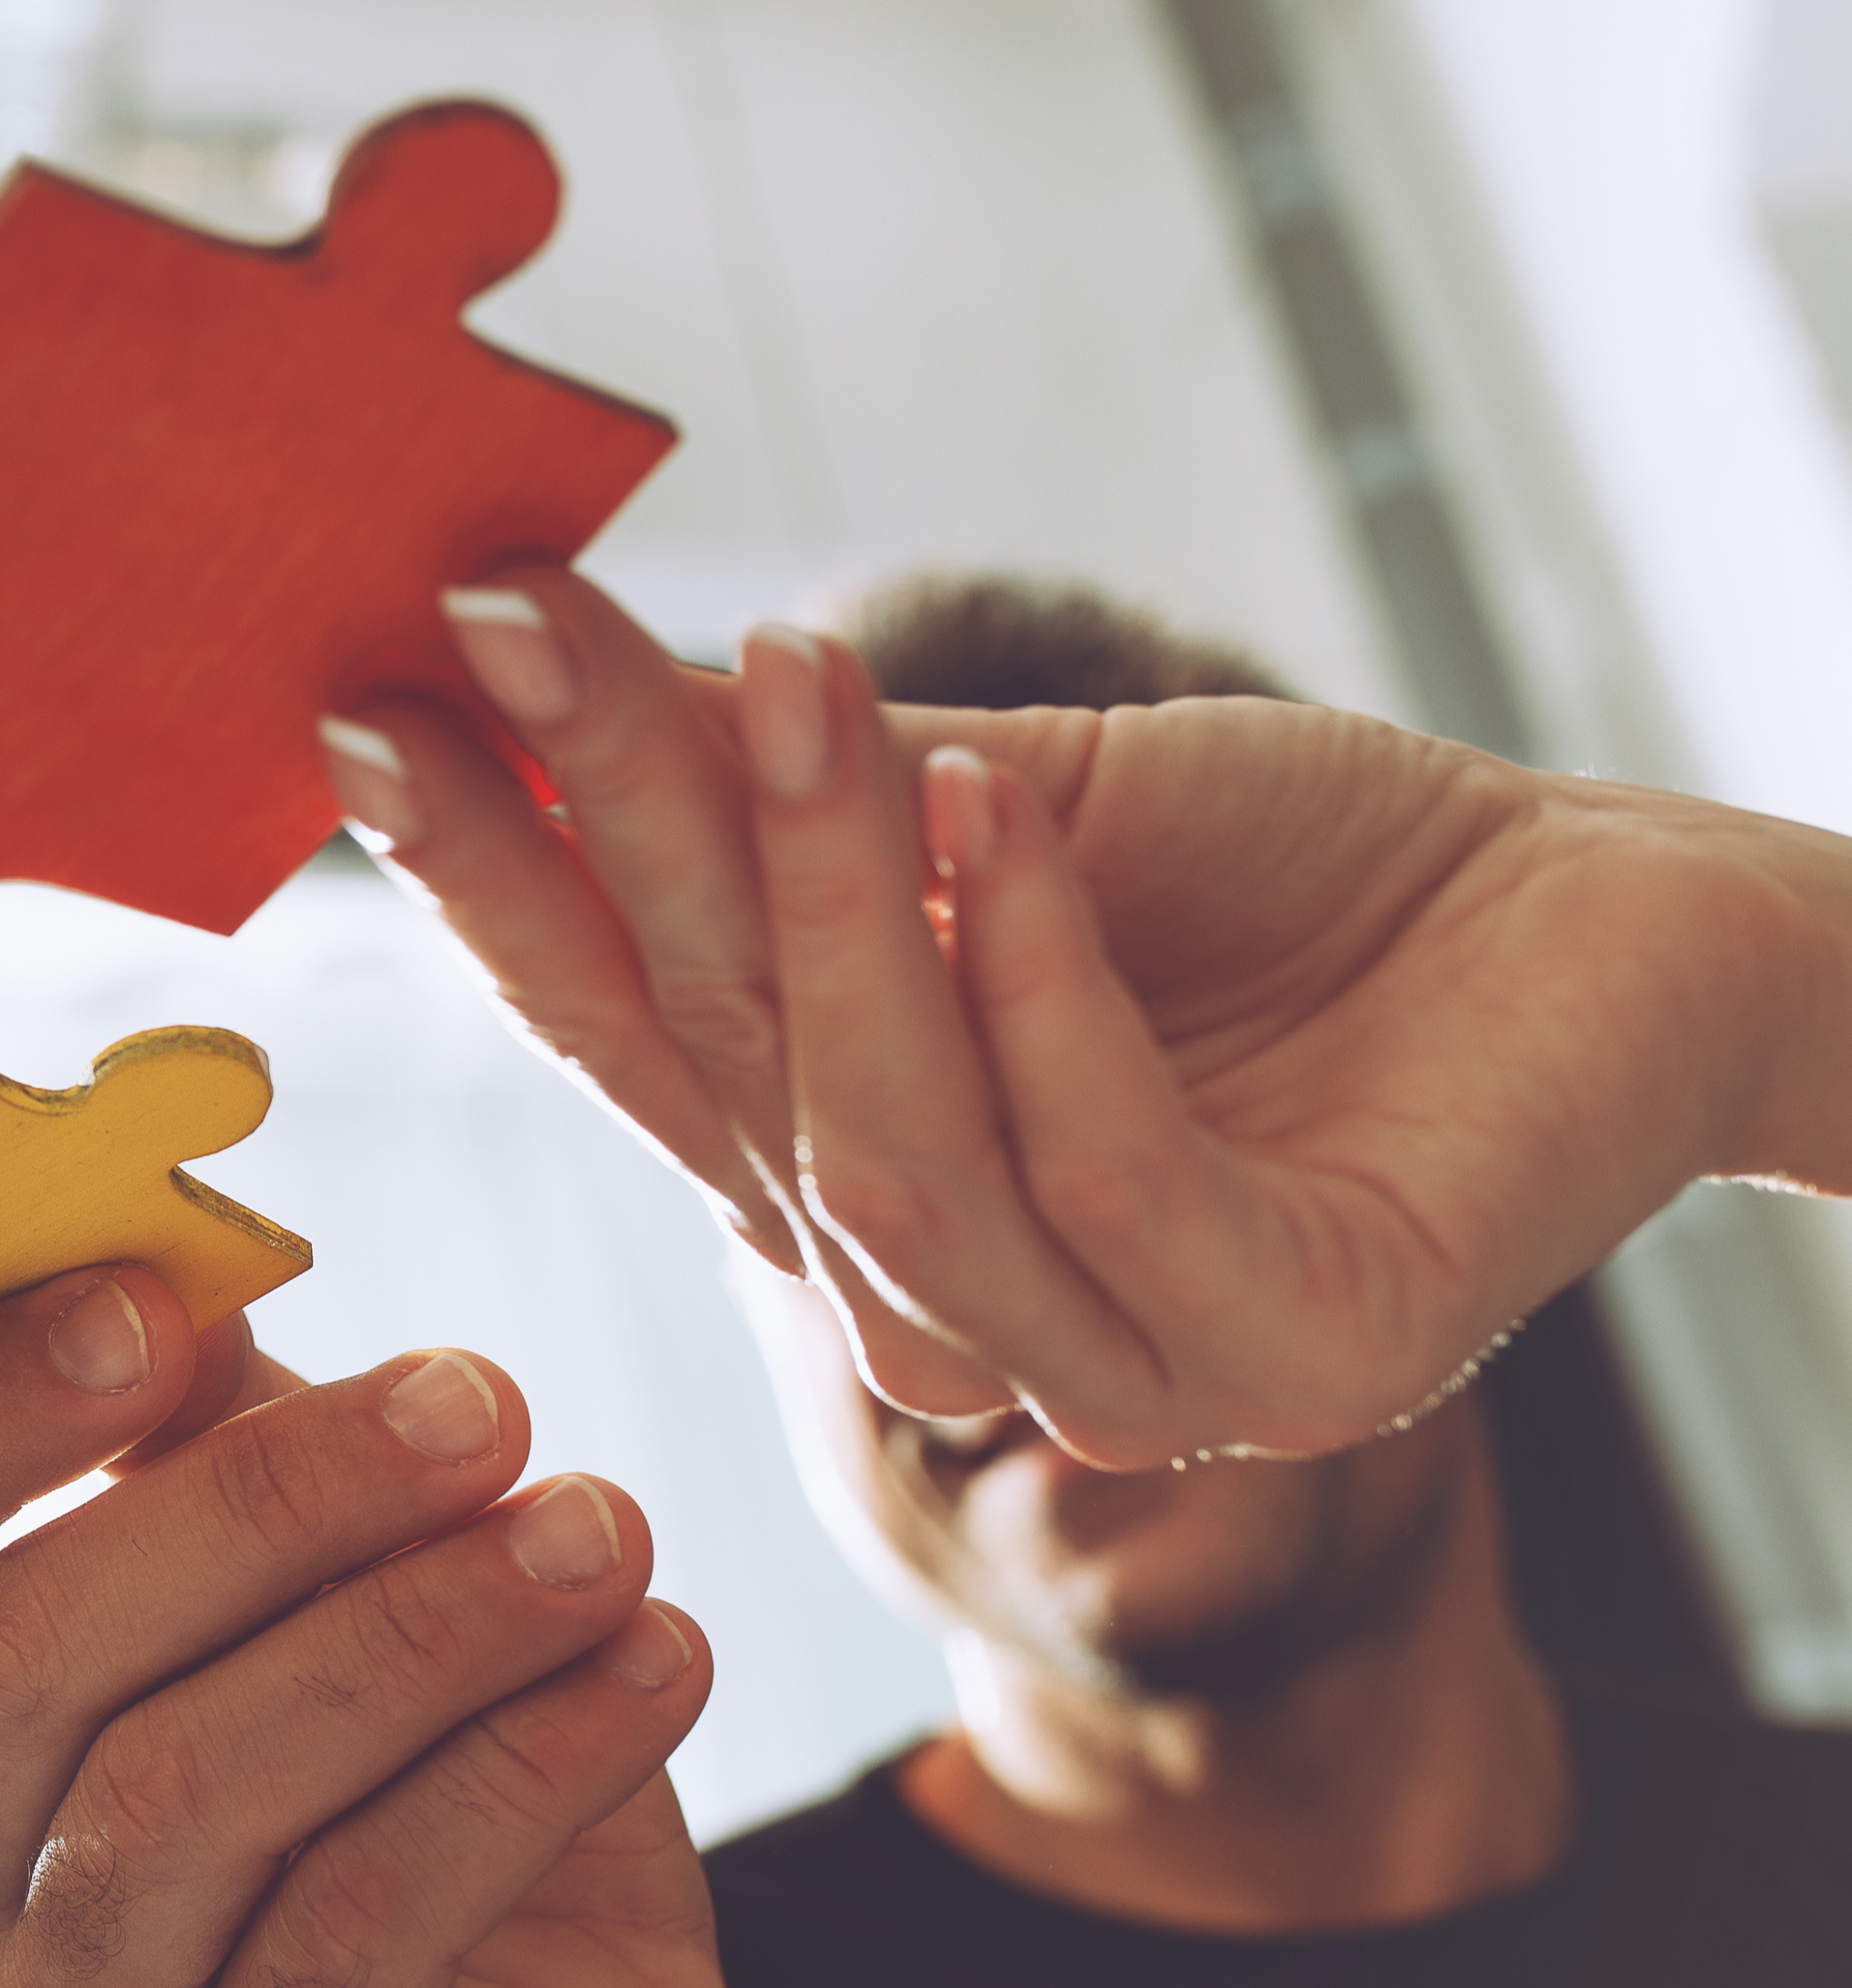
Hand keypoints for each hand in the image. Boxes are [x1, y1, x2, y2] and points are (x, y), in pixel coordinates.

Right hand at [0, 1268, 762, 1987]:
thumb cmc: (413, 1789)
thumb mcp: (308, 1588)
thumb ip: (210, 1447)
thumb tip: (186, 1274)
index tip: (160, 1306)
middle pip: (25, 1654)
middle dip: (266, 1504)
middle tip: (481, 1402)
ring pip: (184, 1793)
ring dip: (417, 1632)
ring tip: (601, 1533)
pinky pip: (356, 1926)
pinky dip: (516, 1774)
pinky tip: (652, 1667)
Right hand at [329, 567, 1851, 1465]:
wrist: (1627, 918)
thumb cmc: (1314, 862)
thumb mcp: (997, 800)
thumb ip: (788, 802)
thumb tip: (513, 685)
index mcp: (854, 1181)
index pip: (623, 1038)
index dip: (485, 884)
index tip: (360, 709)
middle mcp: (953, 1302)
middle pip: (720, 1082)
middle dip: (606, 840)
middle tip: (509, 625)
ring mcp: (1119, 1363)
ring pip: (880, 1159)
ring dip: (822, 903)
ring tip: (802, 681)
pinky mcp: (1297, 1357)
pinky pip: (1100, 1181)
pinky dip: (1035, 987)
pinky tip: (1004, 821)